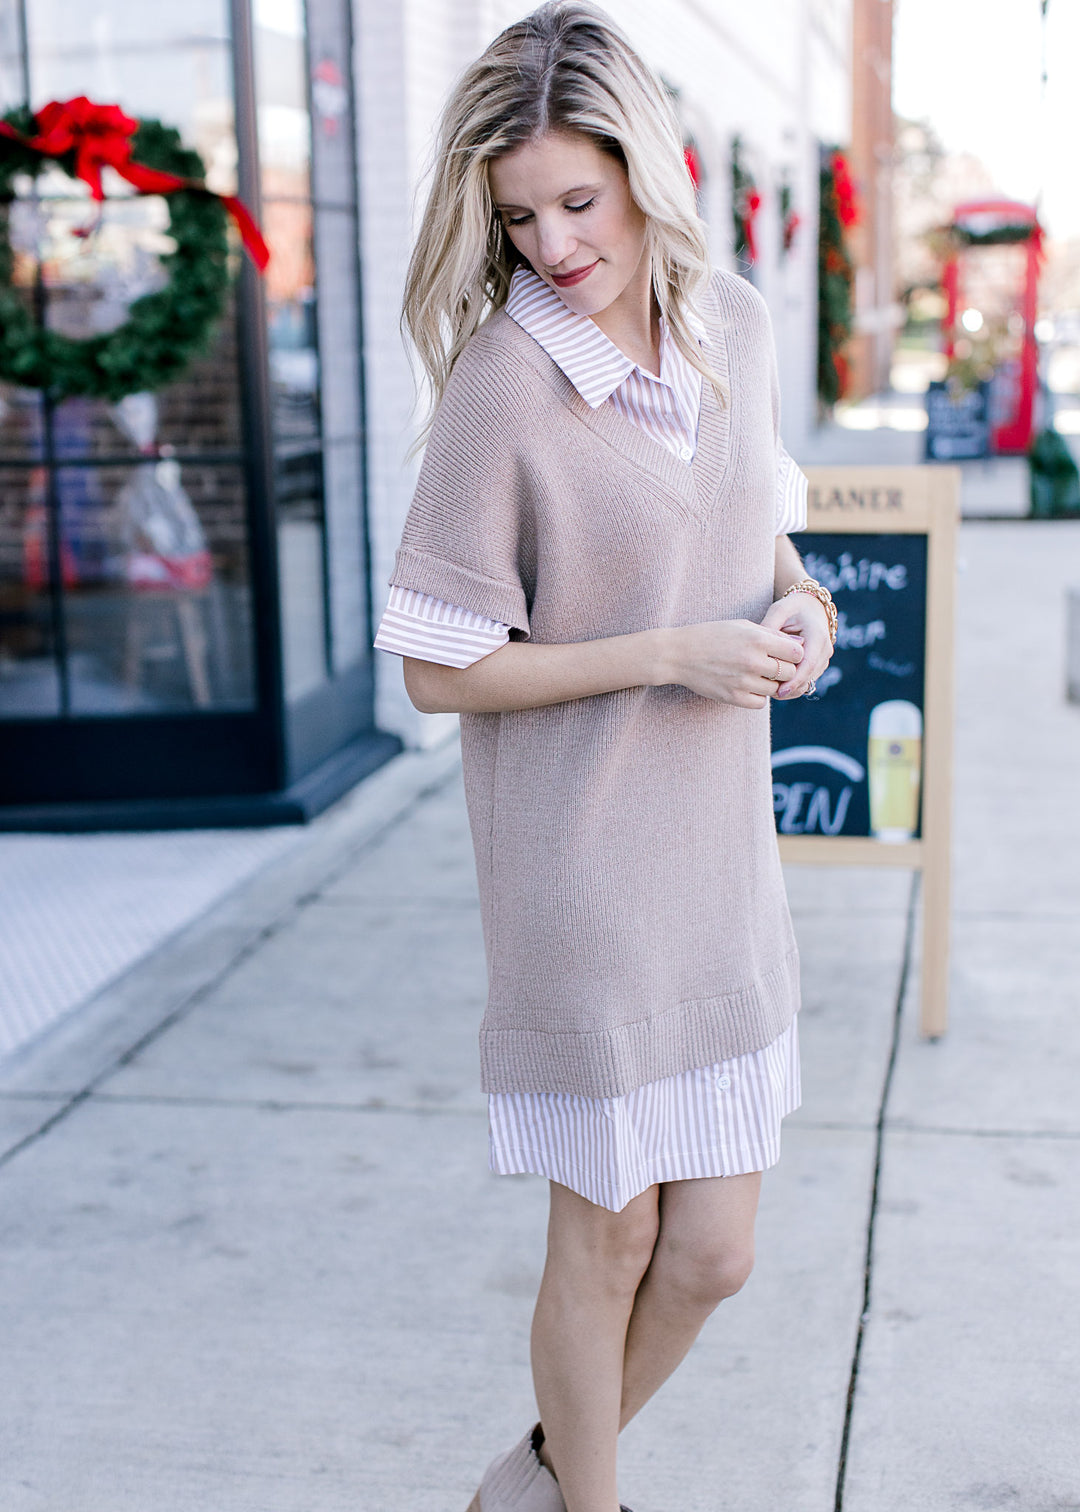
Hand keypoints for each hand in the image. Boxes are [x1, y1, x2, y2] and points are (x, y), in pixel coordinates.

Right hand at [661, 619, 804, 708]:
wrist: (679, 654)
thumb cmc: (713, 636)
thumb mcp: (743, 626)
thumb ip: (773, 635)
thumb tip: (800, 645)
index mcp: (757, 640)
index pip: (797, 653)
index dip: (794, 654)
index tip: (785, 653)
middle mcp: (752, 661)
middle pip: (789, 672)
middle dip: (785, 669)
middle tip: (771, 665)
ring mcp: (743, 682)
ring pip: (775, 689)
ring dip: (770, 683)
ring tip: (755, 673)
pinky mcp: (733, 698)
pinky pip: (760, 703)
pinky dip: (758, 696)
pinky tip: (747, 685)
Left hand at [759, 592, 833, 697]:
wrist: (811, 607)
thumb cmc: (792, 608)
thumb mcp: (779, 610)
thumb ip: (770, 626)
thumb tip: (758, 646)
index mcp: (817, 636)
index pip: (808, 665)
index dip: (794, 681)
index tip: (778, 692)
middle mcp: (825, 649)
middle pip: (808, 677)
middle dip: (789, 688)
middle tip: (766, 694)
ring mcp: (824, 658)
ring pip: (808, 681)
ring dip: (791, 689)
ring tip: (768, 691)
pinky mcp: (819, 664)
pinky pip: (807, 680)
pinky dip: (793, 685)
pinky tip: (776, 686)